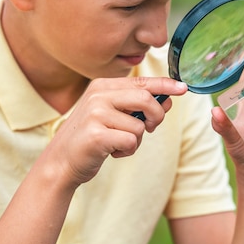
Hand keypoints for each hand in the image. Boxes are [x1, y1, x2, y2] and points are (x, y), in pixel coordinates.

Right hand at [46, 77, 187, 187]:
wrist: (61, 162)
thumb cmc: (91, 138)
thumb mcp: (113, 115)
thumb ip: (137, 105)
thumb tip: (169, 99)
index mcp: (103, 86)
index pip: (142, 81)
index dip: (165, 85)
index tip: (183, 88)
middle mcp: (98, 95)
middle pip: (145, 99)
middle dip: (156, 116)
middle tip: (150, 128)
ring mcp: (95, 114)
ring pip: (139, 125)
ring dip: (136, 140)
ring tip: (117, 143)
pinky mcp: (96, 134)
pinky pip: (131, 141)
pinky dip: (127, 151)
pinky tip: (112, 152)